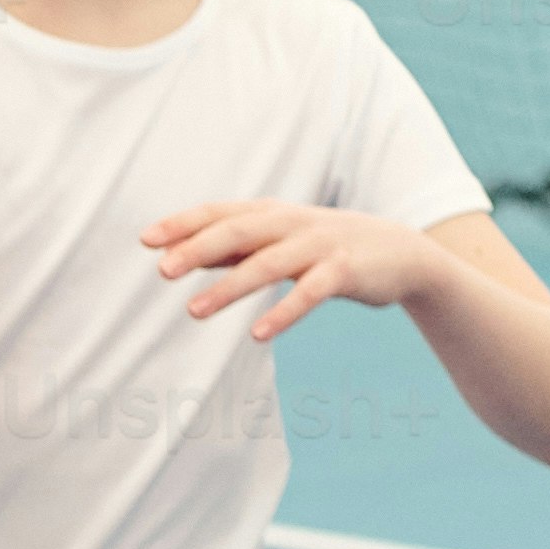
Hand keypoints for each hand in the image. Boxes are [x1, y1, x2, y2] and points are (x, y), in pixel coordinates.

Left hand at [142, 197, 430, 340]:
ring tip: (194, 311)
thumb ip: (237, 248)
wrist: (403, 253)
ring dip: (230, 287)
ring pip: (269, 263)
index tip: (146, 240)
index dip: (184, 223)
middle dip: (199, 249)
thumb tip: (187, 254)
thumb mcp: (281, 241)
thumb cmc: (329, 248)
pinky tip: (257, 335)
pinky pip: (310, 292)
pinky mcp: (345, 271)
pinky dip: (284, 312)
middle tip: (163, 271)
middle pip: (239, 231)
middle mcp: (293, 223)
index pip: (221, 213)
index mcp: (273, 214)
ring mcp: (320, 245)